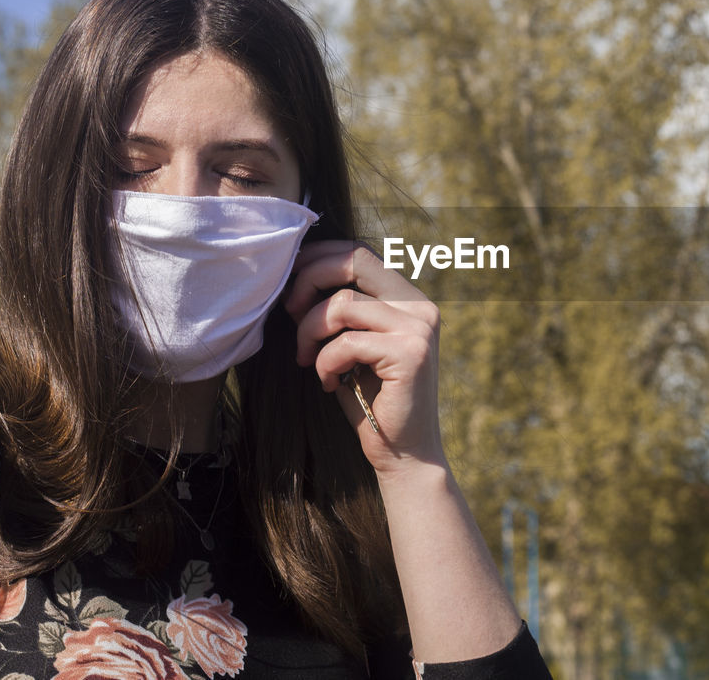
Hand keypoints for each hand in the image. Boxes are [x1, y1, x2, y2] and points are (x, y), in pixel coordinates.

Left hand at [284, 240, 445, 473]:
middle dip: (310, 278)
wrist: (404, 454)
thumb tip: (297, 279)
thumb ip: (343, 313)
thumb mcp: (355, 347)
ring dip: (310, 331)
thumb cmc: (372, 402)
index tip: (290, 282)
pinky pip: (346, 343)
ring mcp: (418, 328)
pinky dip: (325, 363)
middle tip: (289, 310)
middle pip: (354, 261)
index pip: (361, 254)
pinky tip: (330, 384)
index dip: (320, 258)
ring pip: (342, 303)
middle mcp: (420, 307)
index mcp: (409, 300)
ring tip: (306, 359)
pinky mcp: (409, 353)